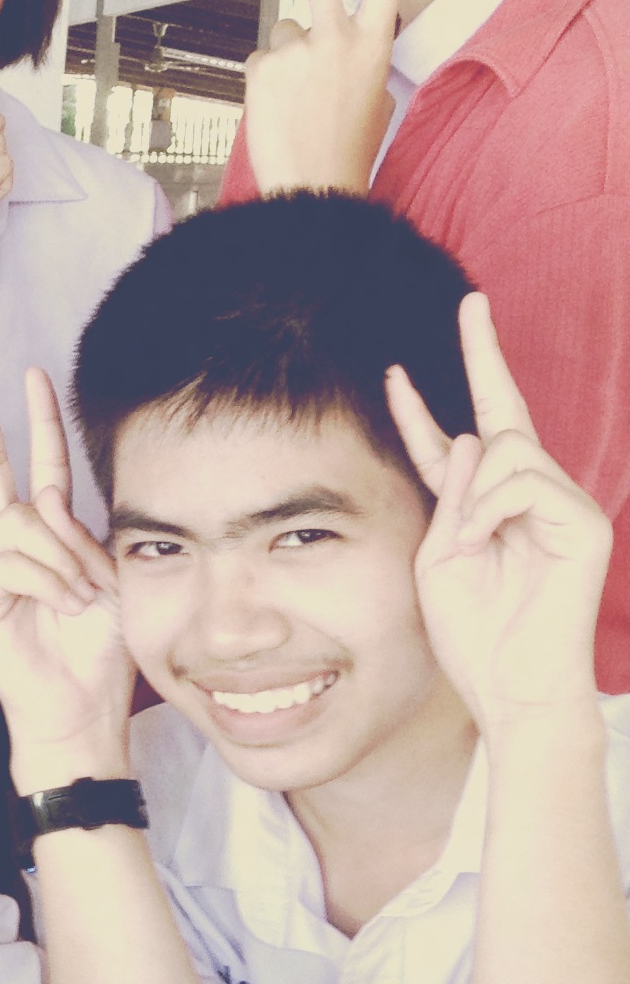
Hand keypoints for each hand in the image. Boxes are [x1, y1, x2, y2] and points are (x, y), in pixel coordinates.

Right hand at [0, 361, 134, 787]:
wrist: (82, 704)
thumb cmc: (100, 646)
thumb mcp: (109, 574)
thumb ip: (79, 531)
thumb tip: (45, 502)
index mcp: (44, 535)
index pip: (37, 464)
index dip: (35, 419)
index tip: (30, 374)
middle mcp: (5, 544)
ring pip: (24, 524)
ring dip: (66, 561)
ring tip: (81, 599)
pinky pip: (13, 561)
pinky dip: (47, 583)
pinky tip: (61, 608)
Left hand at [242, 0, 413, 194]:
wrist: (314, 186)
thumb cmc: (348, 146)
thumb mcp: (374, 94)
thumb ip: (356, 57)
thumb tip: (331, 45)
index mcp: (375, 43)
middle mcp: (338, 38)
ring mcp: (298, 50)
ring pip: (285, 32)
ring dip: (287, 55)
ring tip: (297, 98)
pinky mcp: (263, 67)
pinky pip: (262, 61)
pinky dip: (266, 81)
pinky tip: (278, 108)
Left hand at [387, 293, 611, 737]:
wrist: (507, 683)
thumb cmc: (471, 630)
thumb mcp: (436, 554)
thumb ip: (448, 496)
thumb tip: (473, 436)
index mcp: (486, 507)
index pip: (456, 443)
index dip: (424, 405)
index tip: (399, 366)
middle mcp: (529, 498)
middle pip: (501, 415)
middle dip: (483, 354)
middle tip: (473, 300)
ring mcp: (563, 507)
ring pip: (506, 449)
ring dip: (473, 495)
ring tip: (471, 545)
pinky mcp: (584, 523)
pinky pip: (523, 483)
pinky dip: (491, 510)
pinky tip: (488, 544)